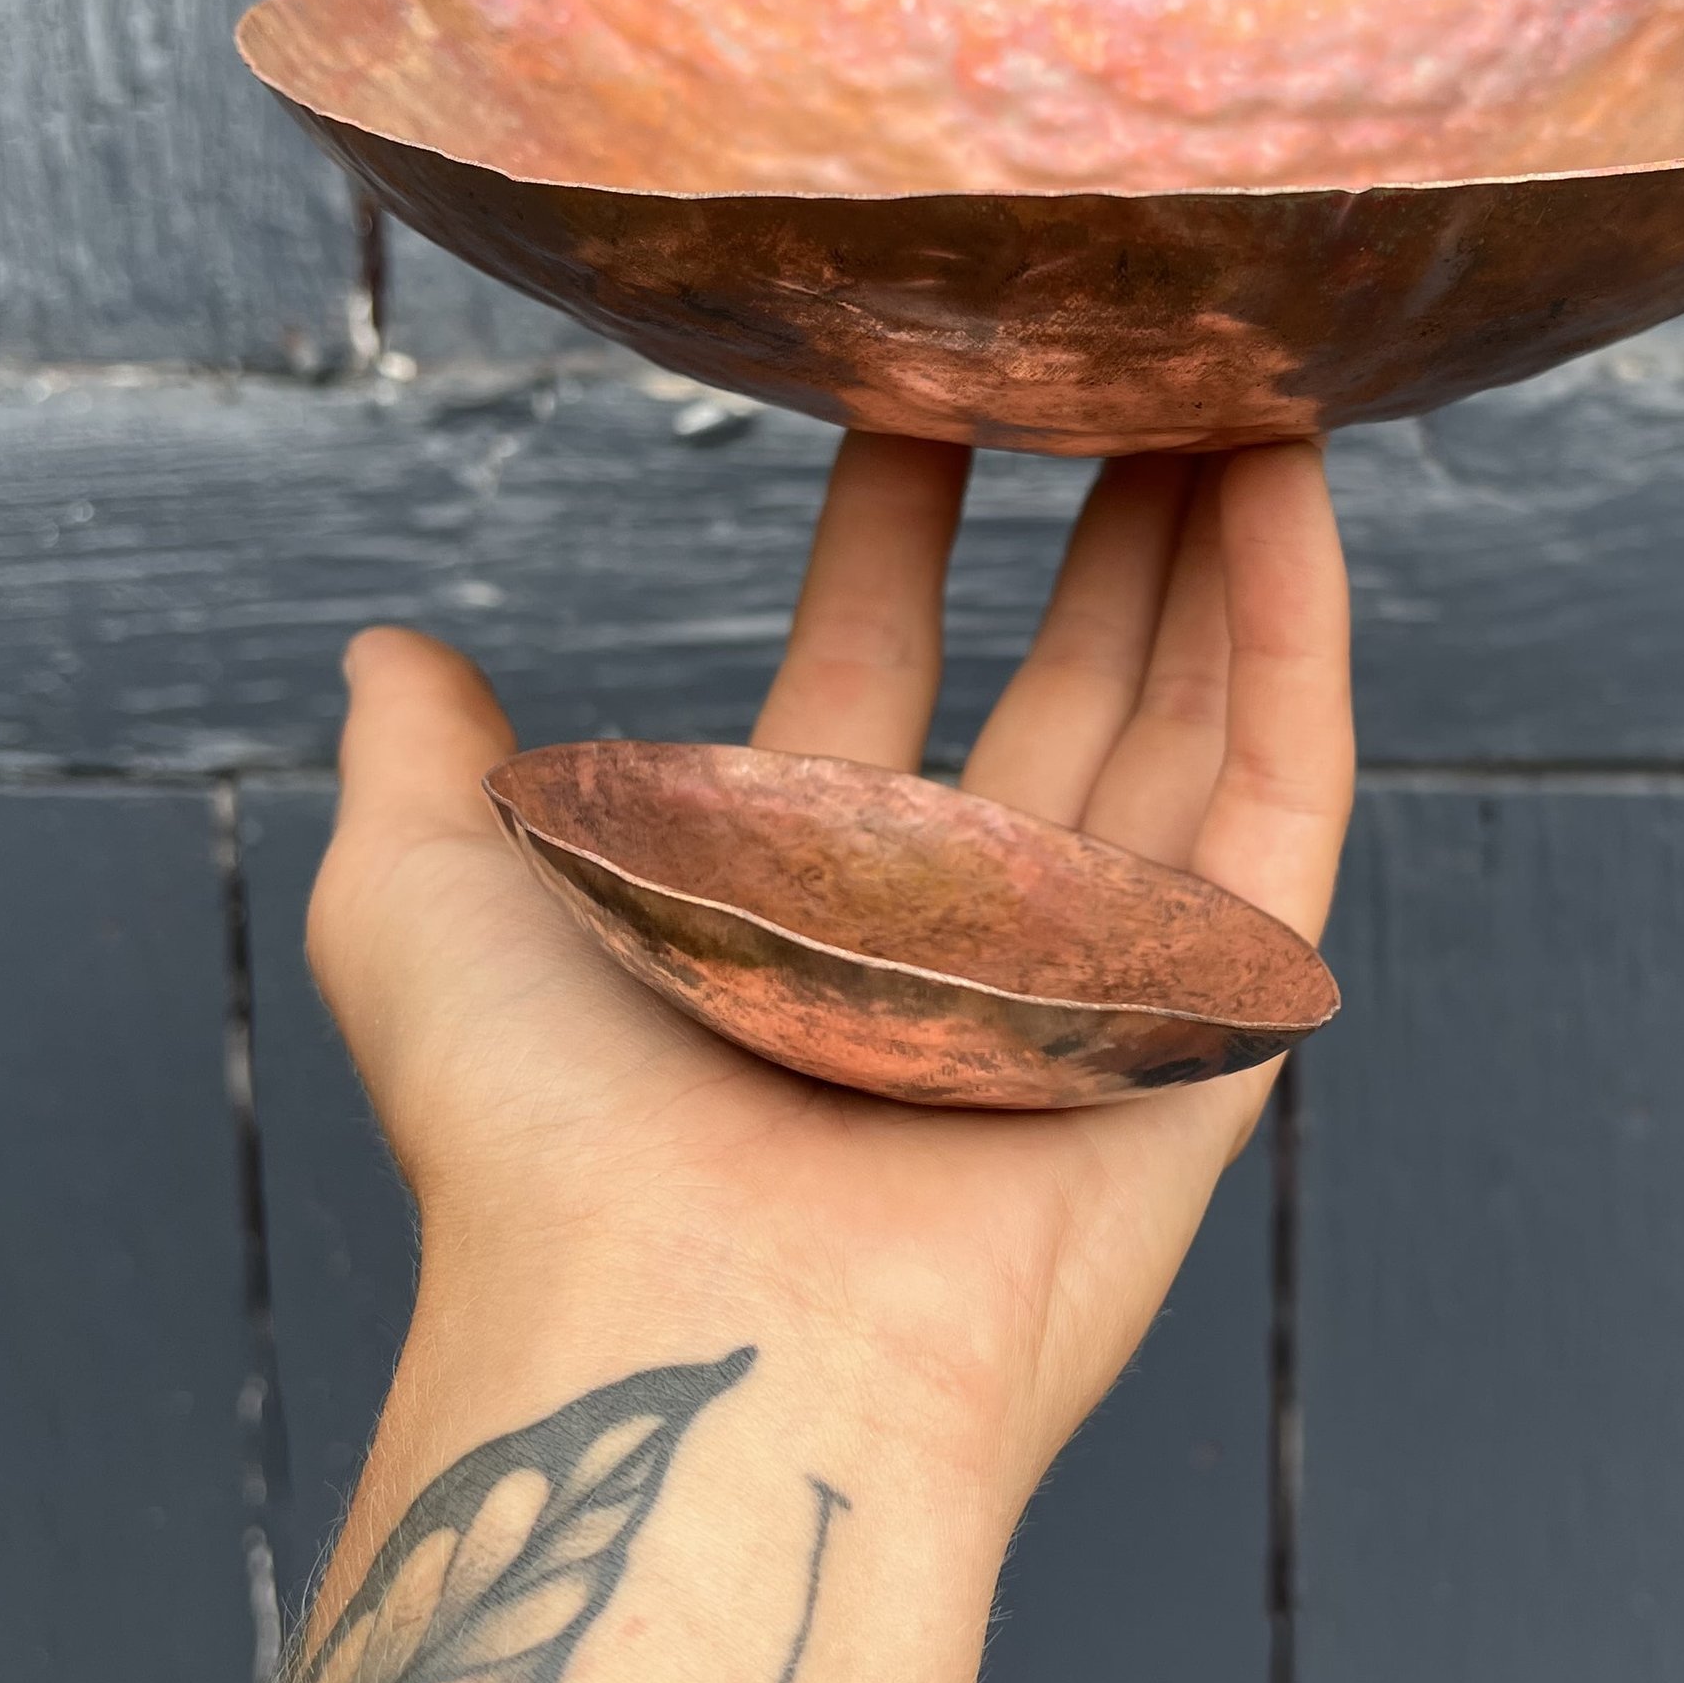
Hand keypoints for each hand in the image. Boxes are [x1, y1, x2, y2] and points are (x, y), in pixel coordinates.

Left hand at [306, 433, 1353, 1545]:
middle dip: (1102, 514)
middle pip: (1063, 679)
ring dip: (1219, 541)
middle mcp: (959, 933)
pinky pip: (1282, 794)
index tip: (919, 372)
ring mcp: (1099, 973)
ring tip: (1245, 373)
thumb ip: (419, 770)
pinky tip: (1291, 477)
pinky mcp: (1214, 1011)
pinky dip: (1297, 630)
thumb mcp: (423, 906)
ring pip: (1190, 712)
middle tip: (1130, 353)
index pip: (872, 665)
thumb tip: (386, 654)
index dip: (897, 522)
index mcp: (797, 901)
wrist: (687, 1329)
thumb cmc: (539, 1141)